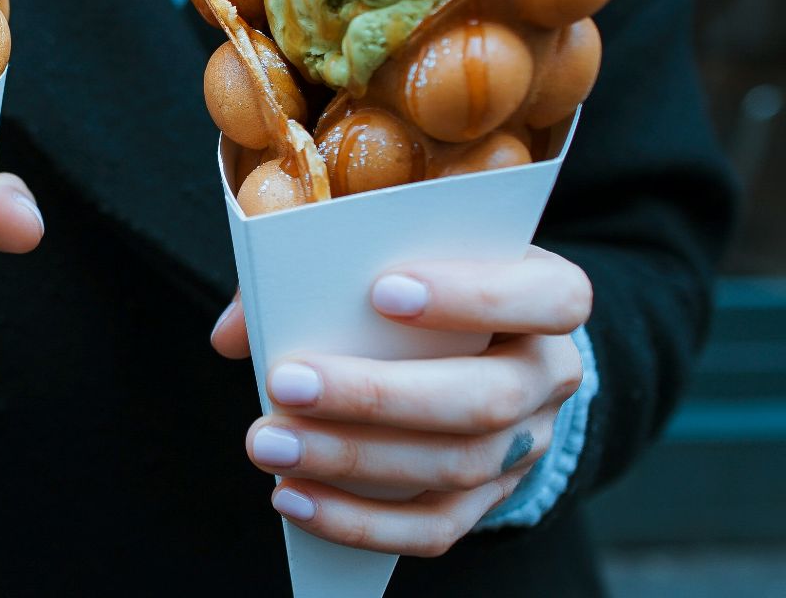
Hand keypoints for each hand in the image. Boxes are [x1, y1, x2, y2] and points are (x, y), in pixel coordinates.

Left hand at [209, 247, 589, 556]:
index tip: (381, 291)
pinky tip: (292, 498)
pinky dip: (358, 521)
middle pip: (485, 398)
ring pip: (454, 468)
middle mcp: (550, 375)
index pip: (550, 297)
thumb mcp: (390, 255)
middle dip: (377, 395)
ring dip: (350, 460)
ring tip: (269, 444)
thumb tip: (235, 332)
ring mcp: (526, 445)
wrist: (472, 347)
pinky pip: (433, 529)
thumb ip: (314, 269)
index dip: (474, 296)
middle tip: (286, 384)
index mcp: (546, 297)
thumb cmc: (417, 285)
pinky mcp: (488, 500)